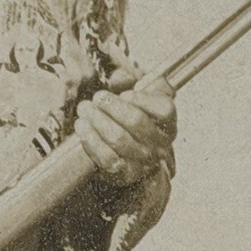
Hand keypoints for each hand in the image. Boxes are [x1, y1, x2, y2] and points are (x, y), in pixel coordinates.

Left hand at [75, 68, 175, 188]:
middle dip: (113, 106)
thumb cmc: (131, 123)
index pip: (164, 109)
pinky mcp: (124, 174)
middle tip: (98, 97)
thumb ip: (132, 83)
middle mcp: (160, 145)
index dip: (143, 99)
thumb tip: (119, 76)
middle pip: (137, 121)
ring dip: (98, 120)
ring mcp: (143, 162)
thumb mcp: (137, 99)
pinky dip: (92, 141)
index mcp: (168, 124)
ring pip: (120, 139)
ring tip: (85, 109)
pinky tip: (82, 128)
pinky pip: (107, 158)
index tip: (126, 94)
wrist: (126, 157)